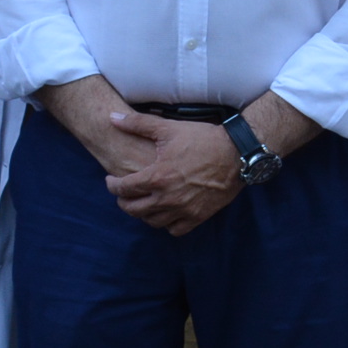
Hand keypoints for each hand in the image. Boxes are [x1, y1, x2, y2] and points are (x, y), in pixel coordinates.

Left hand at [101, 112, 242, 234]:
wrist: (236, 153)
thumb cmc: (202, 139)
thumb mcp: (167, 128)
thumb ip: (137, 124)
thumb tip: (112, 117)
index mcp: (156, 177)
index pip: (122, 189)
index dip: (112, 185)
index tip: (112, 181)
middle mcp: (167, 198)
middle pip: (133, 210)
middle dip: (123, 201)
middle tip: (124, 193)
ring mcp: (183, 209)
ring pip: (151, 221)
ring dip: (143, 213)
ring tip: (143, 202)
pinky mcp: (198, 216)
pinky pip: (174, 229)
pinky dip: (166, 223)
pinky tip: (165, 212)